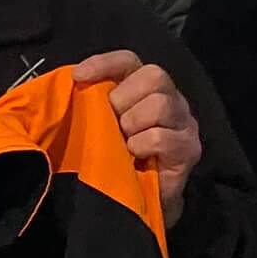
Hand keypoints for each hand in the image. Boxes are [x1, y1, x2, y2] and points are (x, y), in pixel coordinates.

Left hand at [75, 51, 200, 224]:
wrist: (134, 196)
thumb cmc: (111, 153)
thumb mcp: (95, 122)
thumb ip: (87, 100)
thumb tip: (68, 83)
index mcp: (142, 87)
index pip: (129, 60)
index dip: (104, 63)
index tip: (78, 77)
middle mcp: (169, 98)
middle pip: (153, 76)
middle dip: (122, 98)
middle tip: (111, 122)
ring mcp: (183, 122)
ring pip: (159, 104)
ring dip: (131, 123)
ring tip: (123, 141)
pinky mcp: (189, 148)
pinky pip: (161, 136)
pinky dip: (141, 145)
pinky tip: (133, 154)